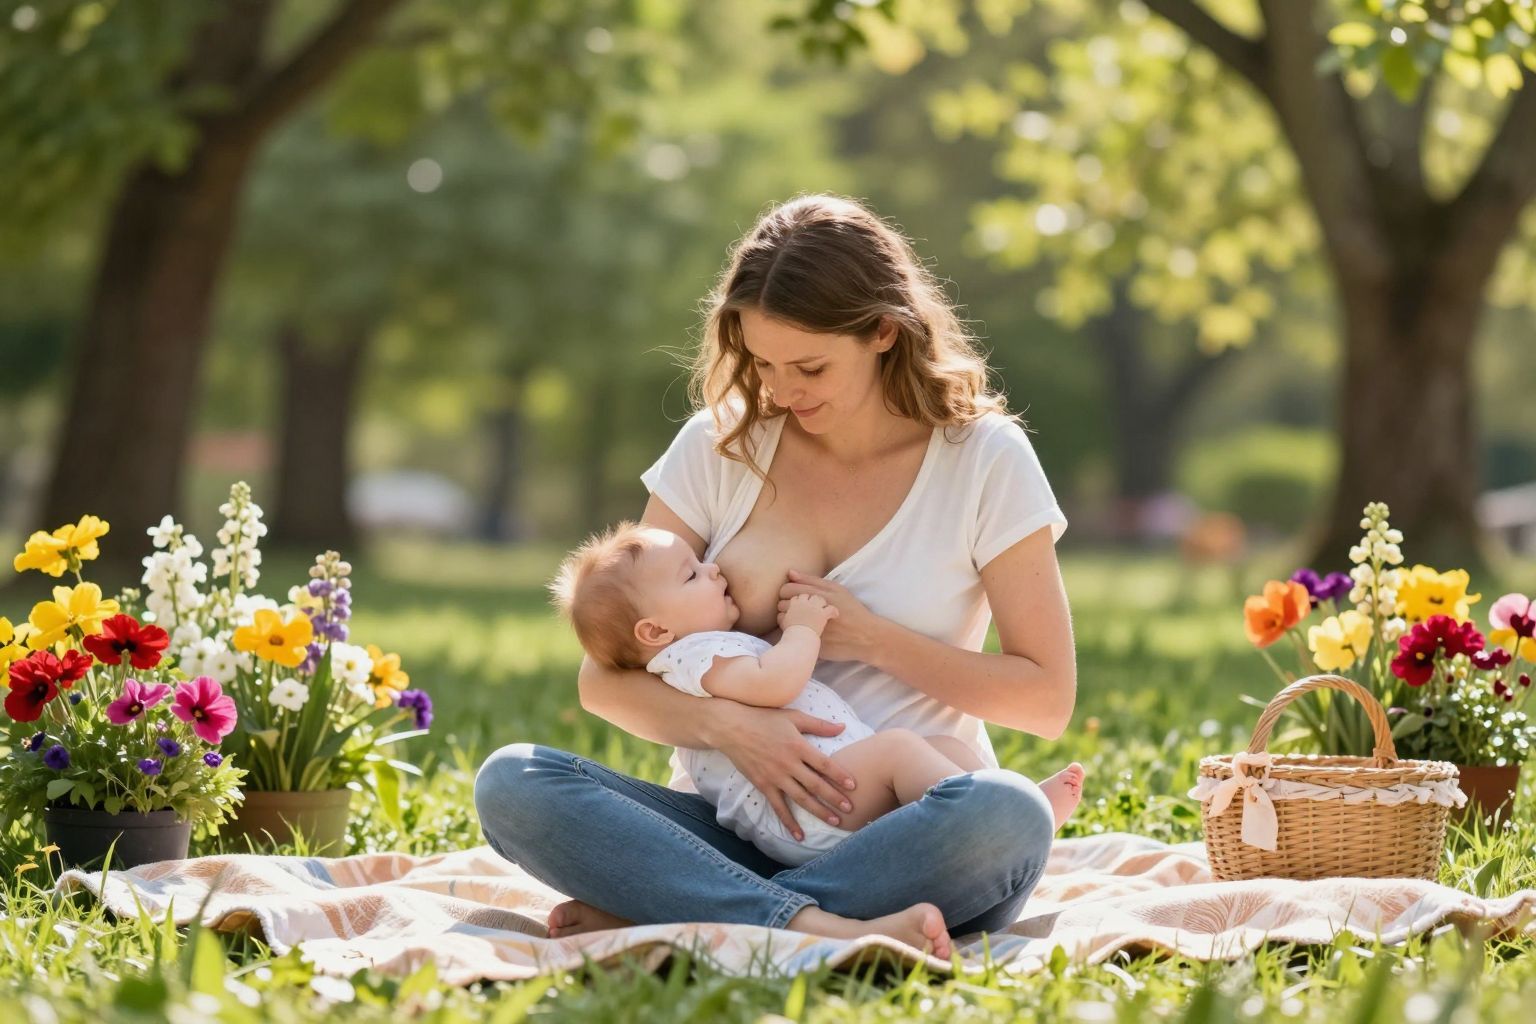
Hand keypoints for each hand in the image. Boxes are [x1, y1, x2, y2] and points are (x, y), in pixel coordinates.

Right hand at [712, 702, 856, 839]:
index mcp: (798, 746)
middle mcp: (788, 764)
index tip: (853, 786)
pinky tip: (799, 835)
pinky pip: (778, 807)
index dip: (839, 775)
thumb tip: (843, 727)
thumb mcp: (793, 717)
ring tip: (835, 822)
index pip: (824, 764)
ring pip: (801, 798)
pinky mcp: (763, 786)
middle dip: (834, 798)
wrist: (731, 728)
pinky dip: (789, 822)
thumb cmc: (763, 718)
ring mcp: (775, 777)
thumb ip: (819, 725)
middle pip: (816, 785)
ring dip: (819, 811)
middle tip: (850, 809)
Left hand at [777, 570, 882, 662]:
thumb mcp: (837, 590)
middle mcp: (810, 611)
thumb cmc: (852, 610)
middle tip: (798, 609)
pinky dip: (794, 632)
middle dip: (787, 606)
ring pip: (782, 621)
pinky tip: (804, 631)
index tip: (794, 597)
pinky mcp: (809, 643)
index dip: (787, 593)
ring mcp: (809, 628)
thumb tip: (790, 573)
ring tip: (800, 620)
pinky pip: (790, 636)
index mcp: (816, 595)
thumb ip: (811, 580)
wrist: (866, 637)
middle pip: (781, 605)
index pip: (786, 590)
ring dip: (787, 619)